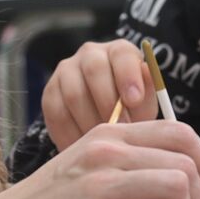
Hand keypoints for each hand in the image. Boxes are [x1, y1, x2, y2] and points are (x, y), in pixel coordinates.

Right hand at [42, 39, 158, 151]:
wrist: (104, 122)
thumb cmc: (132, 109)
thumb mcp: (145, 103)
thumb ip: (148, 91)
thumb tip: (149, 76)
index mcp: (119, 52)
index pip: (122, 54)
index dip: (128, 75)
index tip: (134, 100)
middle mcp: (91, 54)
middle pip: (94, 69)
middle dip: (108, 103)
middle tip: (119, 130)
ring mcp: (66, 71)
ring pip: (74, 93)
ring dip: (90, 122)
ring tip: (104, 144)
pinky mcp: (50, 93)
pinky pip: (57, 113)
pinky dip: (70, 134)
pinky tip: (83, 147)